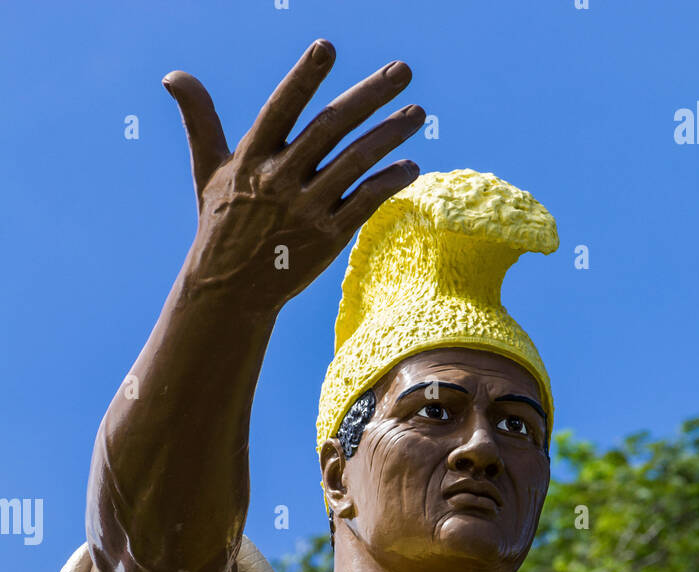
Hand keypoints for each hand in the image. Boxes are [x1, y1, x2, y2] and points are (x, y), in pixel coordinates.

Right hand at [164, 40, 424, 312]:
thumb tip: (173, 75)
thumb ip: (200, 119)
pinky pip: (365, 203)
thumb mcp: (208, 170)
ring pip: (355, 162)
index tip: (326, 46)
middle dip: (370, 96)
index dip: (303, 77)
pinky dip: (389, 183)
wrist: (230, 290)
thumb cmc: (222, 223)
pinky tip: (411, 167)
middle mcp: (279, 179)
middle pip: (330, 127)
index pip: (281, 108)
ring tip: (418, 114)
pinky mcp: (327, 237)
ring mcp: (306, 209)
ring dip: (390, 135)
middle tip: (403, 70)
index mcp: (252, 156)